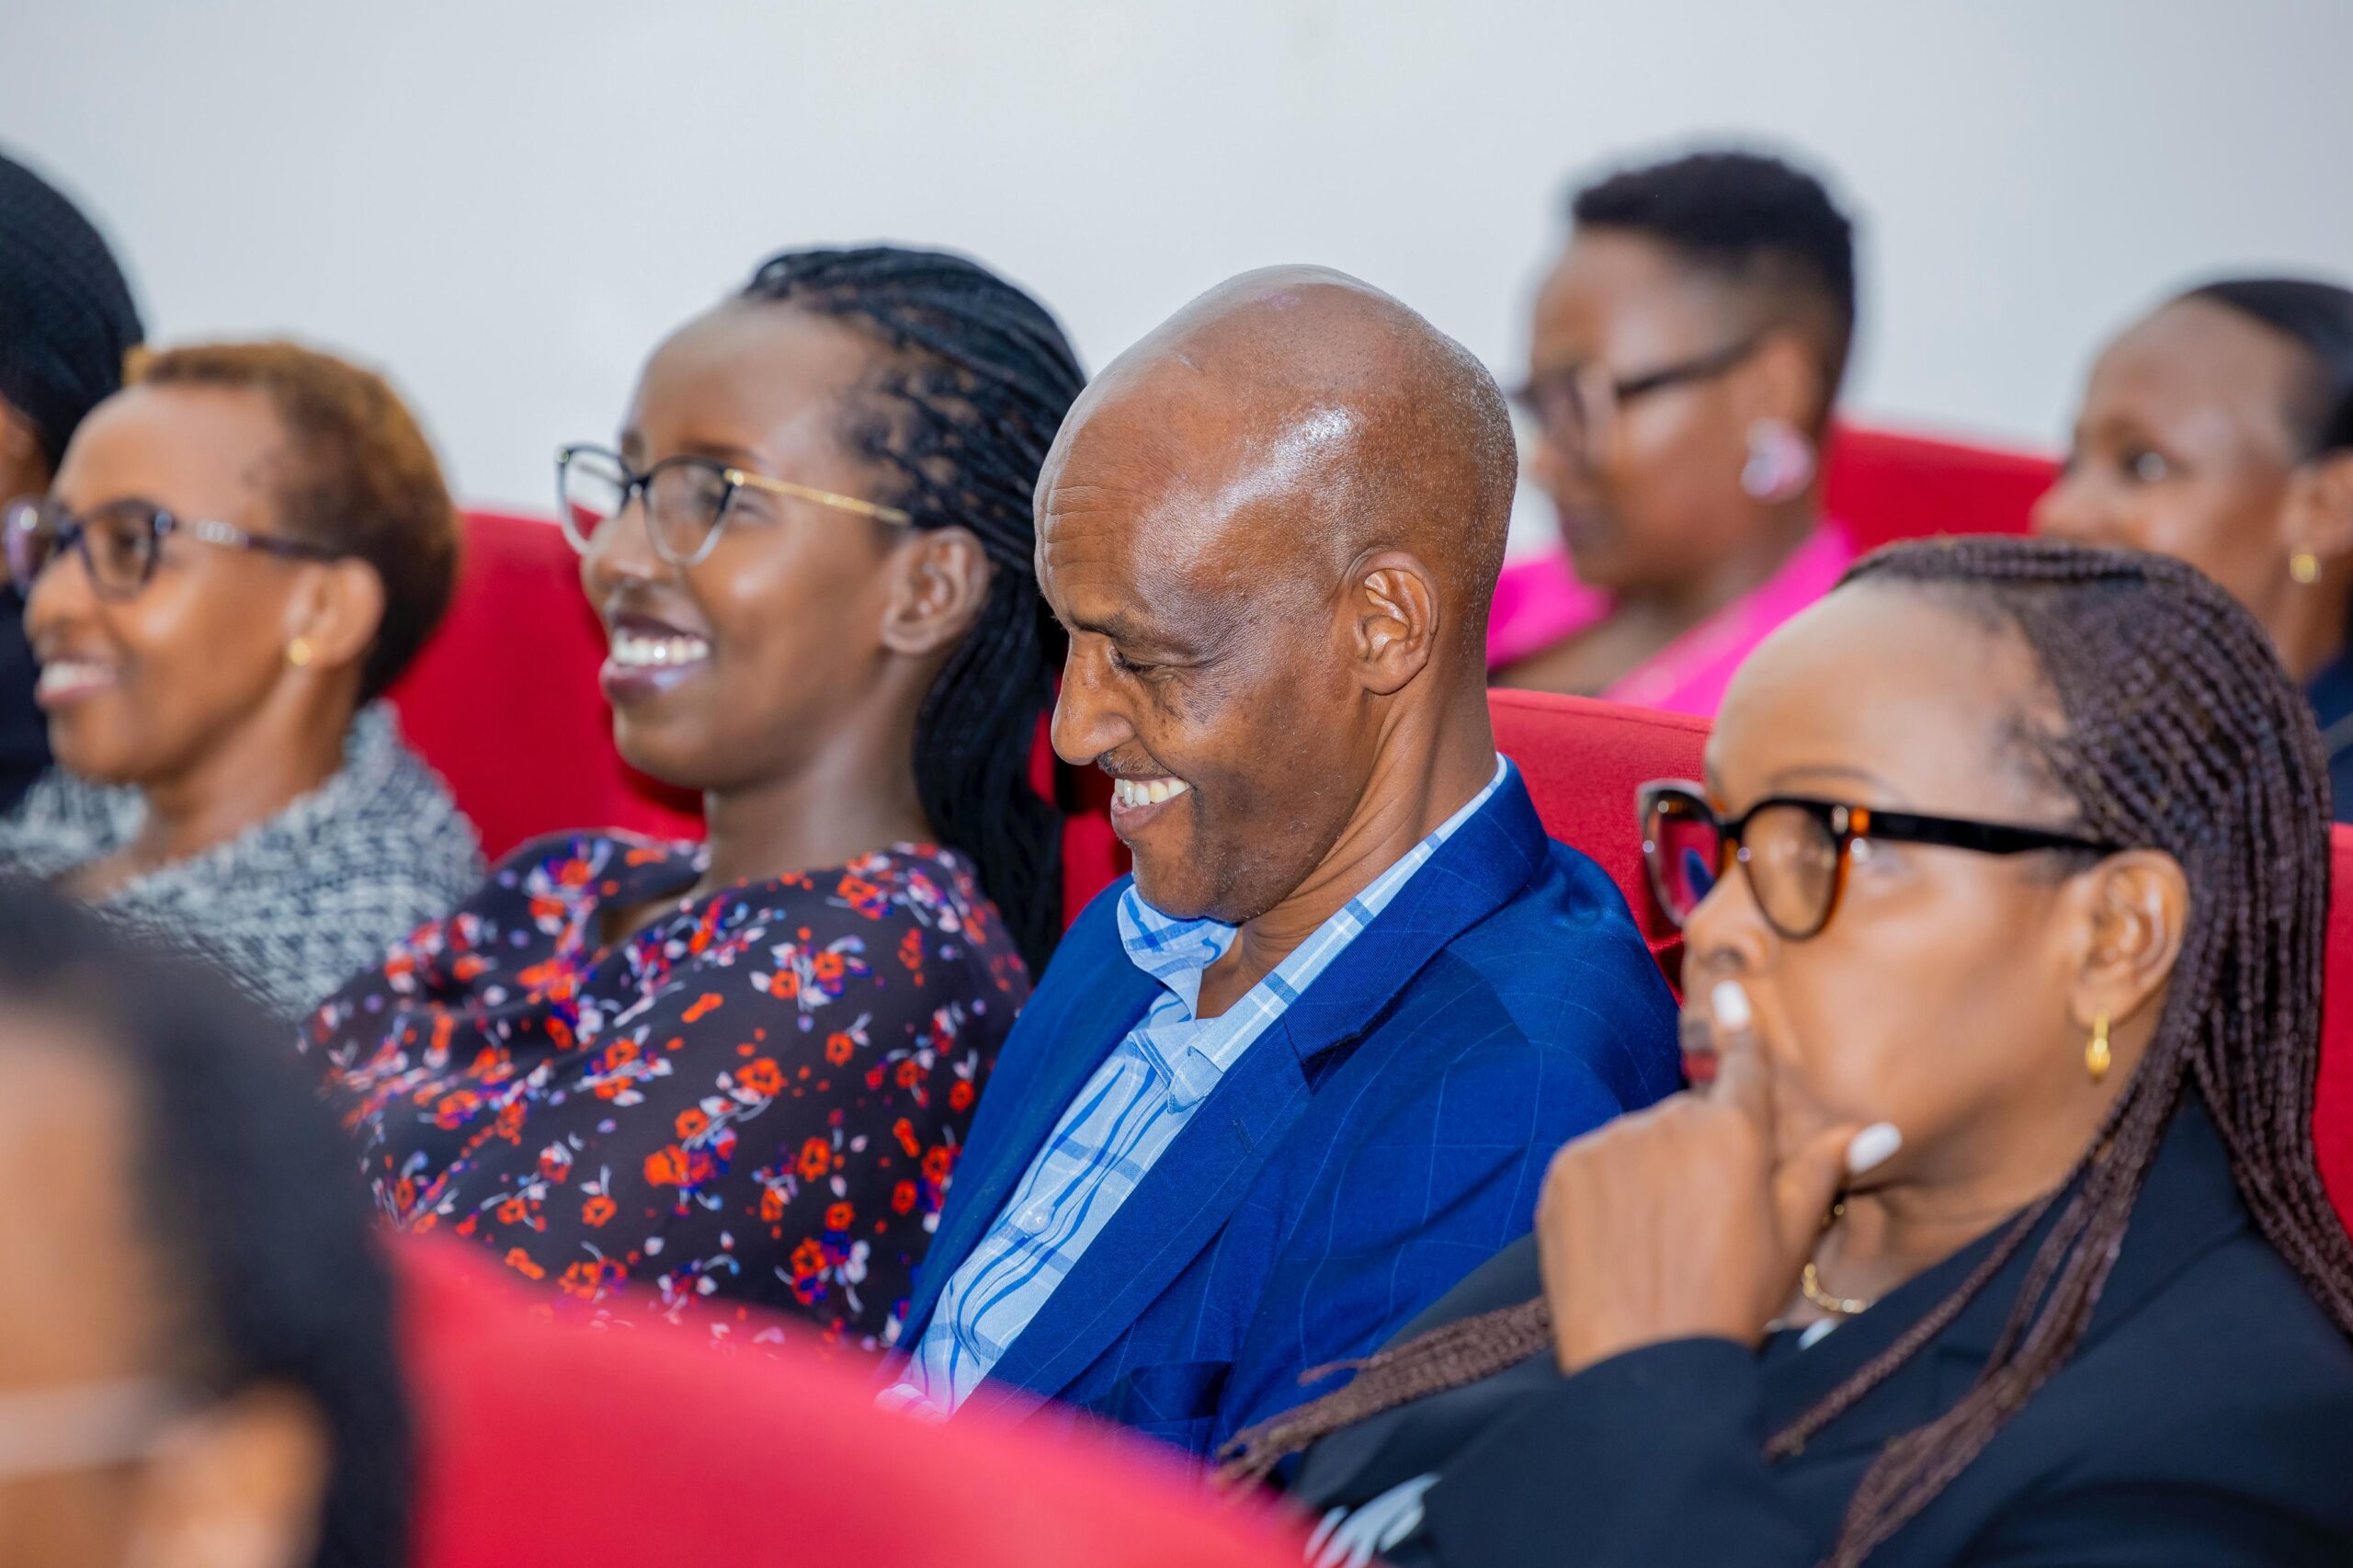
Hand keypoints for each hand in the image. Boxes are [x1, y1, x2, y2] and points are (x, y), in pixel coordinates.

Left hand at [1535, 980, 1898, 1374]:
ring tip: (1659, 1240)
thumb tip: (1879, 1125)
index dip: (1738, 1028)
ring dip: (1647, 1172)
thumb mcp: (1792, 1237)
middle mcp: (1669, 1121)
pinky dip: (1604, 1191)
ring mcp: (1609, 1143)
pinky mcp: (1564, 1171)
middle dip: (1696, 1152)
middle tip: (1704, 1221)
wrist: (1647, 1363)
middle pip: (1686, 1119)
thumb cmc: (1734, 1301)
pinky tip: (1619, 1239)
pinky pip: (1592, 1165)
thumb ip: (1823, 1168)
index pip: (1741, 1065)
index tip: (1728, 989)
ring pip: (1637, 1141)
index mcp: (1734, 1132)